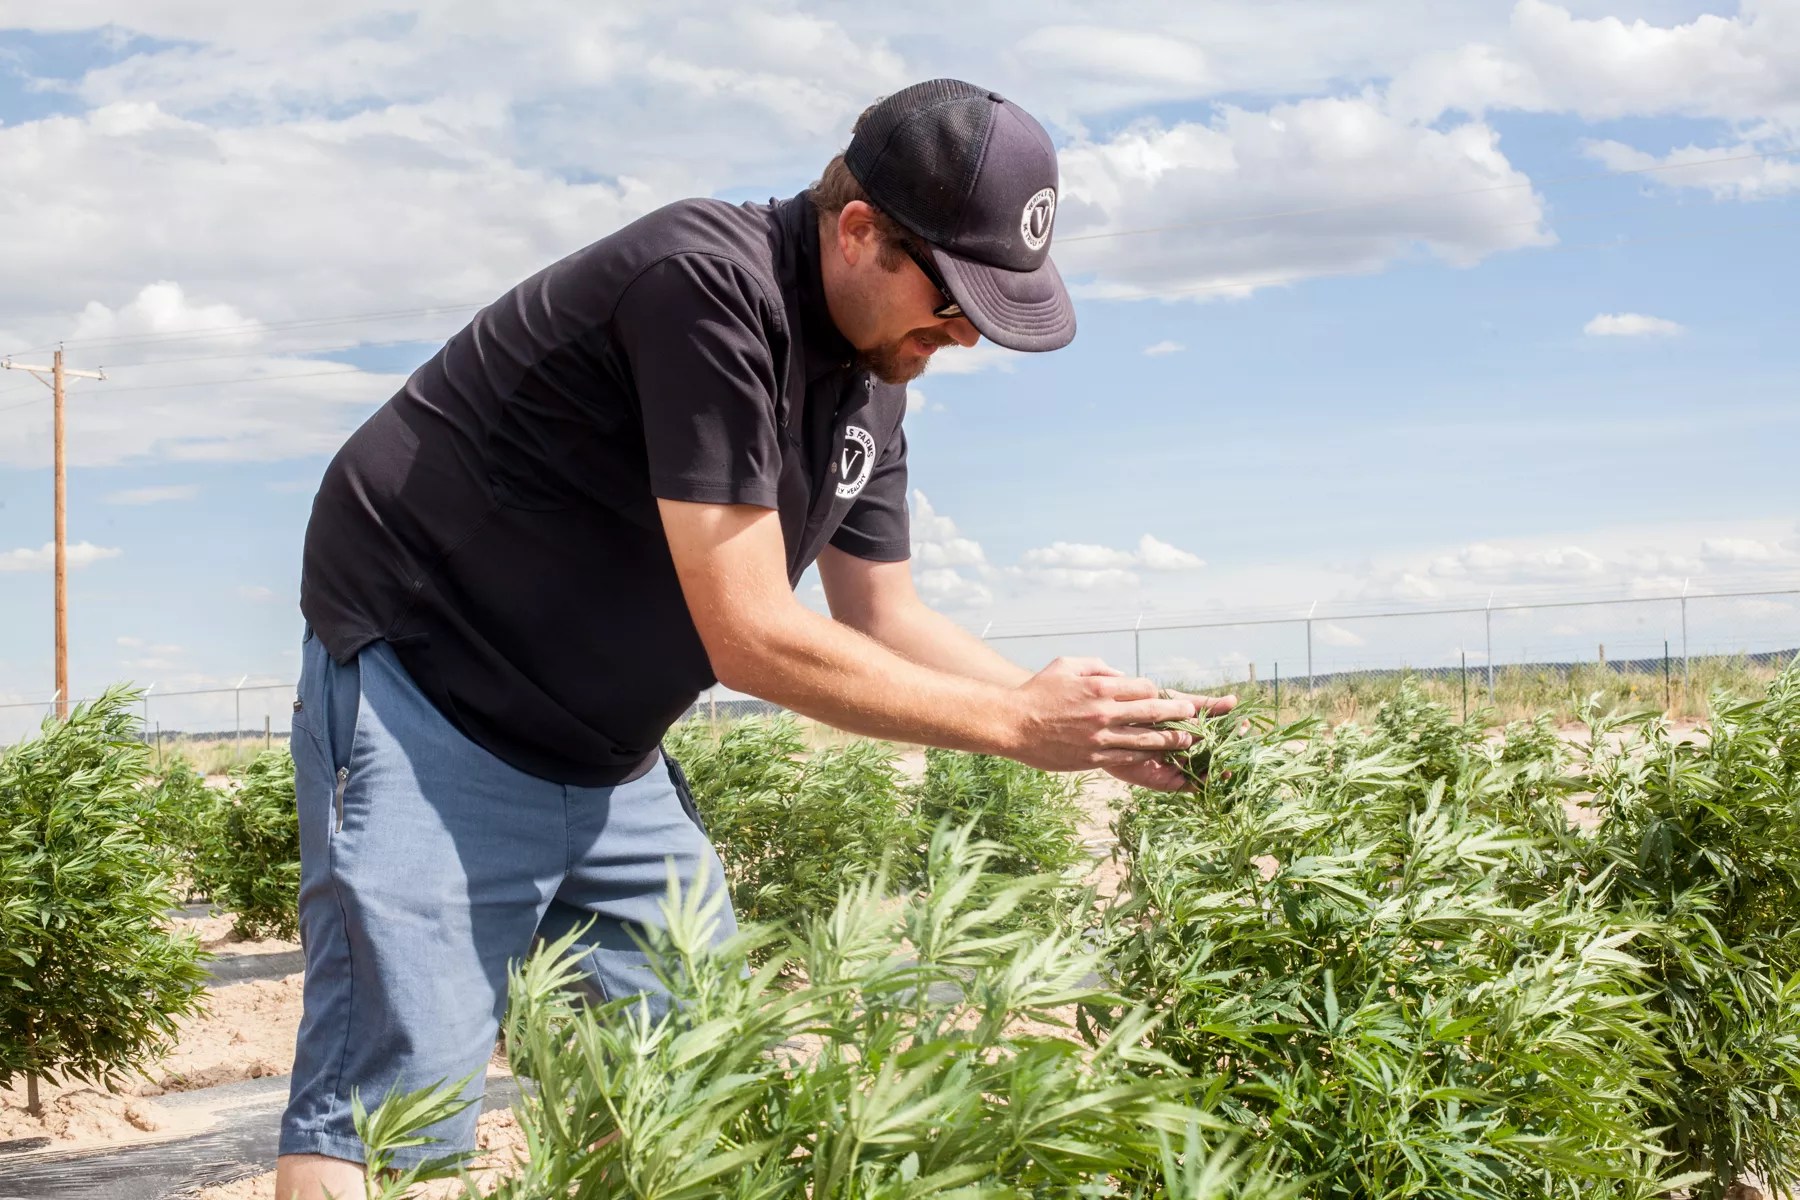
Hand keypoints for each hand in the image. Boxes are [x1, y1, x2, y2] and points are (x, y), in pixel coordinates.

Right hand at [1005, 657, 1197, 772]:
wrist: (1012, 724)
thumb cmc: (1037, 691)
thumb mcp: (1066, 665)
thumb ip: (1096, 665)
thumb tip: (1118, 673)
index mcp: (1099, 687)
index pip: (1143, 688)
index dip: (1158, 692)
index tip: (1166, 696)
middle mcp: (1103, 712)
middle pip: (1153, 712)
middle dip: (1177, 714)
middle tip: (1194, 716)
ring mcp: (1100, 737)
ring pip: (1146, 739)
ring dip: (1170, 739)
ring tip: (1187, 740)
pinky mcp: (1093, 757)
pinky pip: (1128, 757)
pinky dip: (1146, 756)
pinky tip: (1157, 756)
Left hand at [1105, 690, 1241, 793]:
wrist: (1111, 723)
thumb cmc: (1141, 708)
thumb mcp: (1175, 702)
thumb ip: (1204, 705)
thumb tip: (1234, 701)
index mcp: (1192, 732)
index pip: (1218, 733)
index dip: (1233, 731)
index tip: (1246, 725)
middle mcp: (1188, 751)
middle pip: (1215, 755)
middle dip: (1230, 751)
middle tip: (1241, 744)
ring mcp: (1178, 767)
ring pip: (1205, 772)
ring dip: (1220, 769)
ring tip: (1232, 763)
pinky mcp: (1166, 781)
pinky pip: (1188, 786)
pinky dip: (1201, 783)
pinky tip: (1212, 776)